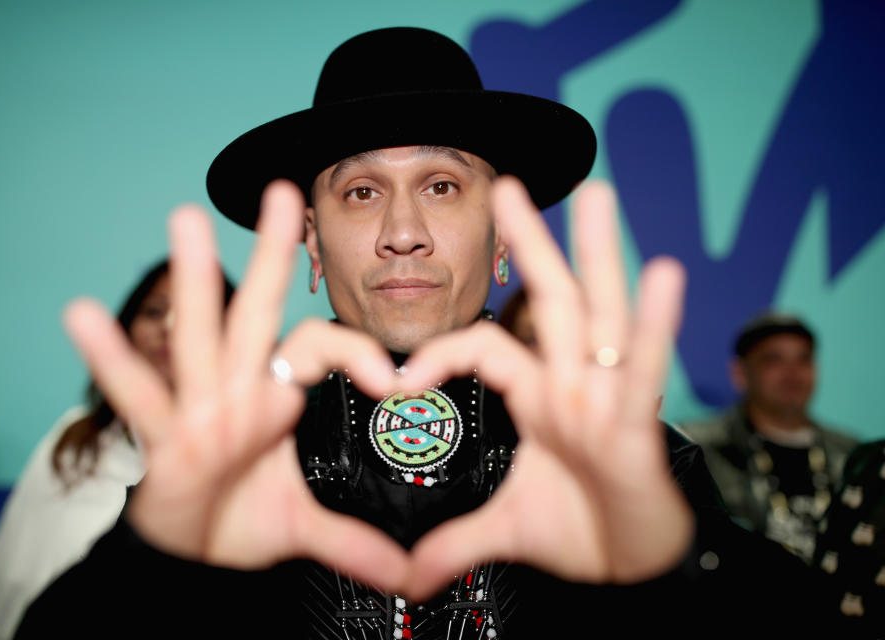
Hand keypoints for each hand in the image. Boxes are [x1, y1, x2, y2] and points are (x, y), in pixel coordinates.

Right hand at [63, 181, 409, 590]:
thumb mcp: (305, 526)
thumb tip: (412, 575)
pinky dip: (113, 359)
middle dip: (270, 256)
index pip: (318, 349)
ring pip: (200, 337)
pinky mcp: (161, 437)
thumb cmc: (240, 519)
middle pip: (258, 313)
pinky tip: (83, 315)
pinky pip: (138, 396)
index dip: (356, 353)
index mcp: (275, 398)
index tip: (393, 384)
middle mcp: (238, 389)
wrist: (190, 554)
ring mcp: (198, 407)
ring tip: (185, 221)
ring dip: (196, 281)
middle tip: (282, 194)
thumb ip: (356, 542)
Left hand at [399, 178, 693, 599]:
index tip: (400, 382)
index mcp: (541, 397)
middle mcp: (574, 385)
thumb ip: (455, 540)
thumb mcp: (505, 530)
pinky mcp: (635, 427)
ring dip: (600, 254)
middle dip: (532, 243)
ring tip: (599, 196)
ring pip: (600, 316)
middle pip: (550, 301)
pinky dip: (655, 324)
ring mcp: (607, 399)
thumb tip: (407, 575)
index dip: (442, 354)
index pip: (486, 350)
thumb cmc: (583, 533)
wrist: (633, 568)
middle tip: (508, 185)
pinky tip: (664, 274)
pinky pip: (643, 370)